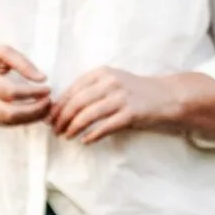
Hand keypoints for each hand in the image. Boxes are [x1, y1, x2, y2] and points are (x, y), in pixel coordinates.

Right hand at [0, 45, 51, 127]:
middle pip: (9, 113)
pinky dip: (24, 121)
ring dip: (31, 118)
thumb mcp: (1, 52)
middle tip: (49, 102)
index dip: (31, 93)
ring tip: (46, 108)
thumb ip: (22, 62)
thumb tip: (42, 78)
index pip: (10, 92)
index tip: (47, 89)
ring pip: (9, 122)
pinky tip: (35, 112)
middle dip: (34, 110)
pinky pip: (7, 124)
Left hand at [48, 65, 168, 143]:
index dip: (58, 106)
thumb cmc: (133, 91)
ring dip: (73, 128)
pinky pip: (105, 126)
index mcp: (101, 73)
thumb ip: (89, 90)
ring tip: (66, 136)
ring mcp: (121, 97)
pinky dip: (92, 135)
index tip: (49, 118)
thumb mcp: (111, 82)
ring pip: (88, 115)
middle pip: (77, 103)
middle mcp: (110, 82)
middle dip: (62, 118)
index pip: (72, 90)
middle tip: (55, 130)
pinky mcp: (131, 113)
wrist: (165, 96)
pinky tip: (85, 141)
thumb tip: (61, 106)